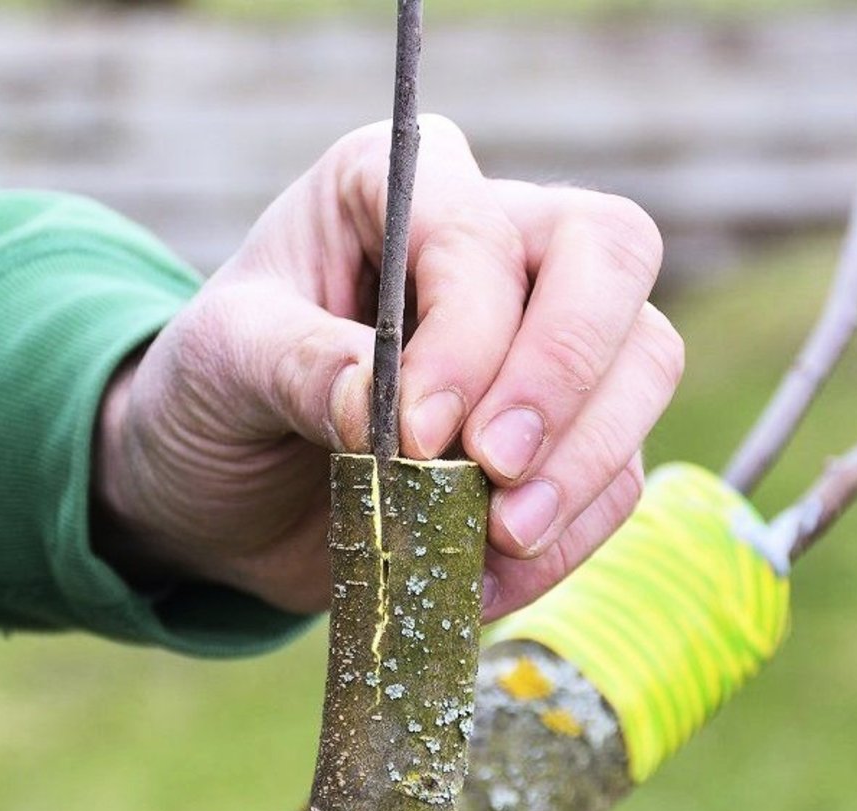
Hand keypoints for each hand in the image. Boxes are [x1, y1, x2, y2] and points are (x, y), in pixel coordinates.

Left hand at [94, 116, 682, 620]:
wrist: (221, 490)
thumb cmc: (212, 394)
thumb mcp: (219, 364)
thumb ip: (298, 367)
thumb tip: (389, 412)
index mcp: (401, 186)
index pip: (484, 233)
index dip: (471, 337)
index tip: (412, 436)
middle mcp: (496, 238)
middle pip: (612, 256)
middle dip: (565, 377)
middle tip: (495, 475)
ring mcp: (547, 335)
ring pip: (644, 362)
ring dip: (585, 465)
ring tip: (496, 539)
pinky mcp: (567, 433)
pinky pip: (618, 473)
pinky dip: (569, 536)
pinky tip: (487, 577)